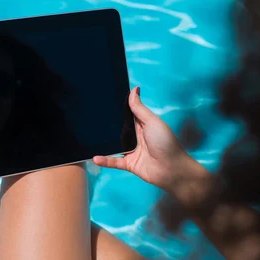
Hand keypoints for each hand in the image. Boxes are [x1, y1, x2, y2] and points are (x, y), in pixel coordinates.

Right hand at [93, 87, 213, 206]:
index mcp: (142, 124)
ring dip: (102, 142)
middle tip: (89, 116)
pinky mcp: (129, 164)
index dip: (117, 107)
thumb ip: (139, 108)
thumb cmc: (166, 143)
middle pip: (118, 129)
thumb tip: (134, 89)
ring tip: (87, 136)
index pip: (127, 113)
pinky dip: (104, 160)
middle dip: (106, 124)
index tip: (103, 99)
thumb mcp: (152, 122)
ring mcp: (132, 150)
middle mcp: (136, 136)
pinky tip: (94, 157)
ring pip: (113, 144)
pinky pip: (114, 161)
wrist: (172, 169)